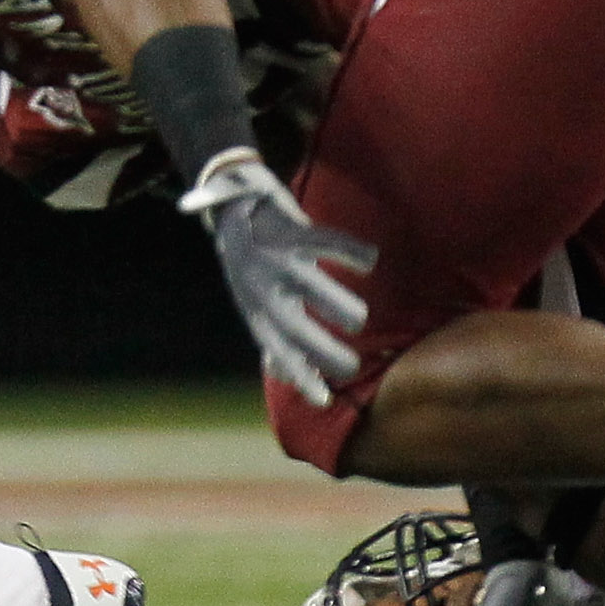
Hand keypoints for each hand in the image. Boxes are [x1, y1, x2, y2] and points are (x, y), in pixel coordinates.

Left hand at [177, 147, 372, 402]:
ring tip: (358, 318)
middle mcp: (261, 287)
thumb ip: (273, 337)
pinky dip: (349, 250)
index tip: (325, 399)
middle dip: (322, 349)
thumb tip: (290, 377)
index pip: (277, 349)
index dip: (300, 375)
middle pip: (292, 326)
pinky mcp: (288, 228)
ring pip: (307, 285)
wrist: (233, 206)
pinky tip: (370, 260)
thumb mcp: (255, 303)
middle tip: (353, 365)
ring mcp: (274, 257)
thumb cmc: (253, 266)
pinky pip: (323, 240)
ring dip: (336, 304)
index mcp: (255, 309)